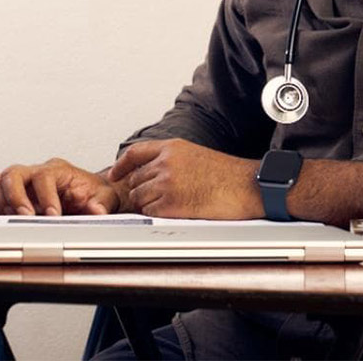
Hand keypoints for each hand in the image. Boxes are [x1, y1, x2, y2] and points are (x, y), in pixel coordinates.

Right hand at [0, 158, 125, 215]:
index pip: (44, 176)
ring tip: (10, 217)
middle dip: (15, 196)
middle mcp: (36, 171)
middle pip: (13, 173)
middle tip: (25, 216)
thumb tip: (97, 210)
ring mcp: (22, 182)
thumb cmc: (94, 192)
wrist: (89, 193)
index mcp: (57, 169)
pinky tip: (5, 218)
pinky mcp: (13, 193)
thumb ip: (102, 203)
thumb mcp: (106, 197)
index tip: (53, 215)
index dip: (45, 195)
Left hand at [108, 139, 262, 219]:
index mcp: (172, 147)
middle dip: (141, 191)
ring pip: (140, 197)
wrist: (247, 186)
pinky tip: (174, 213)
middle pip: (135, 179)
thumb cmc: (228, 174)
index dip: (121, 165)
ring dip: (149, 205)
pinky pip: (150, 212)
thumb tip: (153, 172)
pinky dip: (157, 215)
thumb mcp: (195, 154)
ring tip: (171, 206)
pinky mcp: (172, 204)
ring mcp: (167, 183)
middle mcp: (165, 162)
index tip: (115, 174)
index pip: (134, 153)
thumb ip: (172, 159)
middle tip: (155, 199)